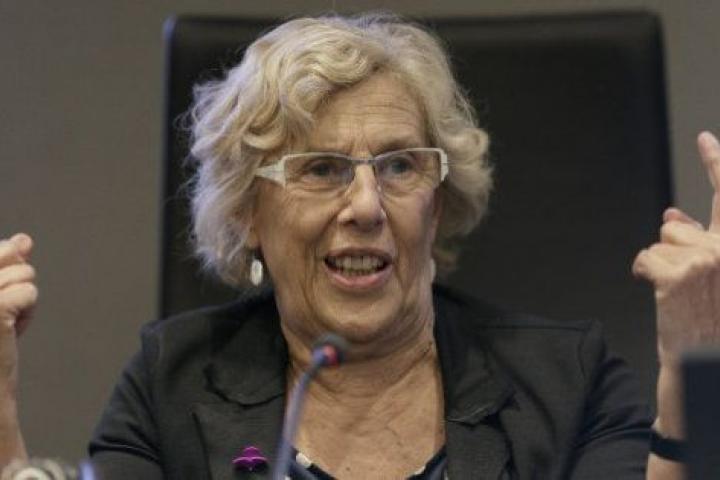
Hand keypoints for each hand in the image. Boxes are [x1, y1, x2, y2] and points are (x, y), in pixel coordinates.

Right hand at [0, 233, 36, 398]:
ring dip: (22, 301)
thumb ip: (4, 266)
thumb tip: (24, 240)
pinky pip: (29, 292)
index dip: (6, 268)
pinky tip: (10, 333)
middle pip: (9, 253)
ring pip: (24, 272)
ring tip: (0, 326)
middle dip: (14, 282)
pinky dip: (28, 312)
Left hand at [633, 132, 719, 367]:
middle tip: (693, 280)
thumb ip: (699, 241)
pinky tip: (663, 297)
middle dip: (674, 252)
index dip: (715, 162)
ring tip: (682, 297)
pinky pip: (644, 258)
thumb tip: (670, 214)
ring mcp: (708, 260)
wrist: (708, 364)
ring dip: (662, 268)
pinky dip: (645, 275)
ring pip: (660, 242)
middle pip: (677, 230)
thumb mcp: (714, 276)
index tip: (703, 137)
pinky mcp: (679, 273)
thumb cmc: (712, 324)